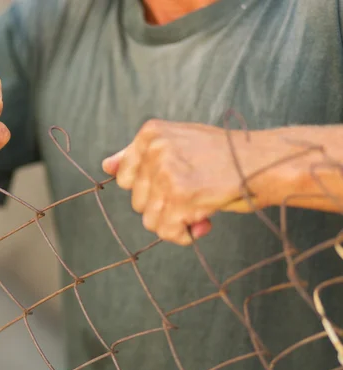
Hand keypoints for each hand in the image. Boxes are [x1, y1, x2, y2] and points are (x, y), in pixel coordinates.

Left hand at [102, 119, 283, 245]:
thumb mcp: (177, 142)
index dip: (148, 188)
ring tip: (200, 207)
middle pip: (136, 201)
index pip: (123, 176)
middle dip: (164, 206)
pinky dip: (183, 234)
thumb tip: (106, 165)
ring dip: (175, 221)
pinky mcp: (181, 197)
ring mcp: (167, 173)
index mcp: (151, 133)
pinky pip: (166, 231)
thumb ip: (139, 154)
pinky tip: (203, 220)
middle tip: (194, 196)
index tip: (173, 184)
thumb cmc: (223, 155)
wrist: (264, 162)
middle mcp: (155, 150)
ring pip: (149, 219)